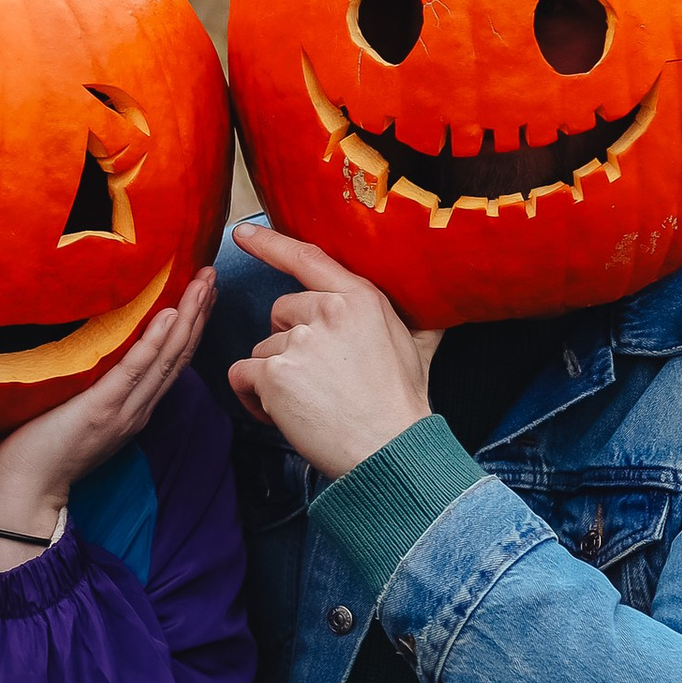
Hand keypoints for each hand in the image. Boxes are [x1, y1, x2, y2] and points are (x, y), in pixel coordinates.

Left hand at [0, 267, 218, 559]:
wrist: (26, 490)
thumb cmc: (42, 449)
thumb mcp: (80, 410)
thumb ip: (97, 385)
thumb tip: (95, 347)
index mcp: (135, 408)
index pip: (171, 360)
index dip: (191, 324)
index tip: (201, 290)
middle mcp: (138, 408)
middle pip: (178, 354)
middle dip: (198, 312)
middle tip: (211, 274)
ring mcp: (123, 410)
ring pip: (166, 359)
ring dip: (187, 318)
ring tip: (201, 284)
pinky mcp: (100, 410)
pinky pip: (133, 371)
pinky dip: (154, 343)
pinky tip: (167, 316)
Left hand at [224, 226, 437, 479]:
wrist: (390, 451)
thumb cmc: (402, 404)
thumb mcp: (418, 347)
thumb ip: (415, 319)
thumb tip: (439, 306)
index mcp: (360, 298)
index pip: (307, 259)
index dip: (270, 243)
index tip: (242, 232)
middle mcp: (327, 311)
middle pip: (280, 313)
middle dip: (290, 345)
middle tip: (319, 381)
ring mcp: (299, 341)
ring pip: (263, 349)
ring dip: (275, 378)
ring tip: (310, 404)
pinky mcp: (275, 374)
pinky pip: (242, 376)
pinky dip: (252, 398)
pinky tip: (281, 415)